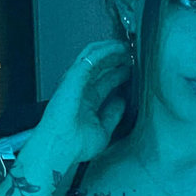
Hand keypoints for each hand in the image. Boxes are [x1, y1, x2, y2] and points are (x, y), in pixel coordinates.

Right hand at [35, 40, 132, 164]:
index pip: (105, 82)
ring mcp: (76, 82)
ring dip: (111, 50)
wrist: (61, 148)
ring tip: (128, 47)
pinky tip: (119, 48)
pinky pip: (91, 58)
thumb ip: (113, 114)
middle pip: (100, 67)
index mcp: (86, 102)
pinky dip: (105, 51)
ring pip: (94, 57)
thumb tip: (122, 101)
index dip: (120, 74)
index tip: (134, 70)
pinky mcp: (74, 77)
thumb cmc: (75, 145)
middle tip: (133, 54)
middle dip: (117, 59)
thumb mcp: (103, 129)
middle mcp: (80, 90)